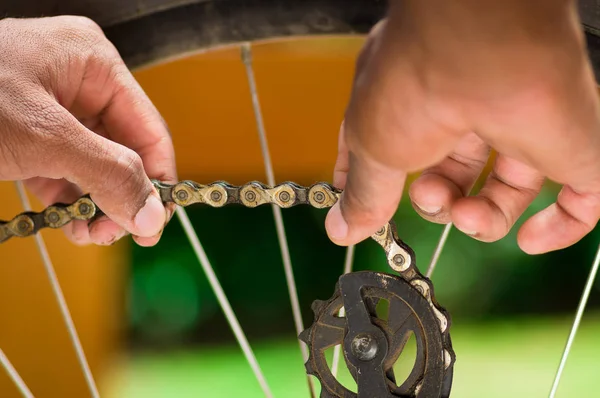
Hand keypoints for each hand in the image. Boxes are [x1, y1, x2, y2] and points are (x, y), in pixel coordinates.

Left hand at [0, 16, 176, 245]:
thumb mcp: (44, 138)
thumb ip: (108, 174)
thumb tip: (152, 216)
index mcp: (94, 62)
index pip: (148, 128)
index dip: (157, 179)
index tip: (154, 224)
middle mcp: (80, 81)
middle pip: (124, 150)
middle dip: (120, 196)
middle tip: (112, 233)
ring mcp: (55, 106)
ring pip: (98, 163)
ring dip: (96, 202)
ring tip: (86, 231)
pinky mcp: (33, 129)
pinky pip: (68, 167)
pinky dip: (70, 196)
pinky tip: (66, 218)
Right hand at [326, 0, 599, 253]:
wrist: (480, 47)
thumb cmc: (415, 78)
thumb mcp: (371, 148)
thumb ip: (363, 195)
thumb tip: (341, 229)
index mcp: (415, 101)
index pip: (403, 152)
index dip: (389, 188)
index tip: (373, 213)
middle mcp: (467, 107)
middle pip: (457, 174)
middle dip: (439, 203)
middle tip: (429, 202)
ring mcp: (519, 123)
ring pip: (509, 189)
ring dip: (482, 219)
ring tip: (464, 215)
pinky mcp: (567, 142)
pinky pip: (579, 197)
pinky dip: (559, 227)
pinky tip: (531, 239)